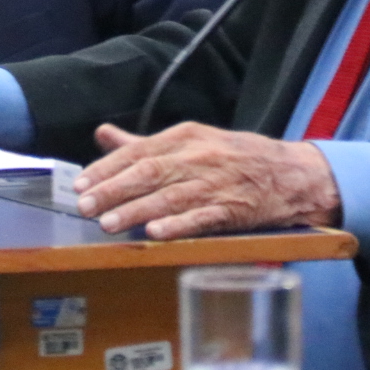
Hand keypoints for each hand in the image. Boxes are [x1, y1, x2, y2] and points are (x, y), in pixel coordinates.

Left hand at [72, 122, 340, 239]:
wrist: (289, 173)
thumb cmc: (233, 157)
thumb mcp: (190, 141)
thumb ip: (143, 142)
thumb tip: (102, 134)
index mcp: (185, 136)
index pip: (137, 151)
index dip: (106, 169)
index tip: (80, 185)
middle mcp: (198, 156)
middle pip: (148, 172)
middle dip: (113, 190)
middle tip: (85, 207)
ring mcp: (216, 182)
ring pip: (170, 196)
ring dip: (136, 211)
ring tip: (109, 224)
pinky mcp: (233, 209)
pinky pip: (201, 218)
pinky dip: (178, 225)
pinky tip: (155, 234)